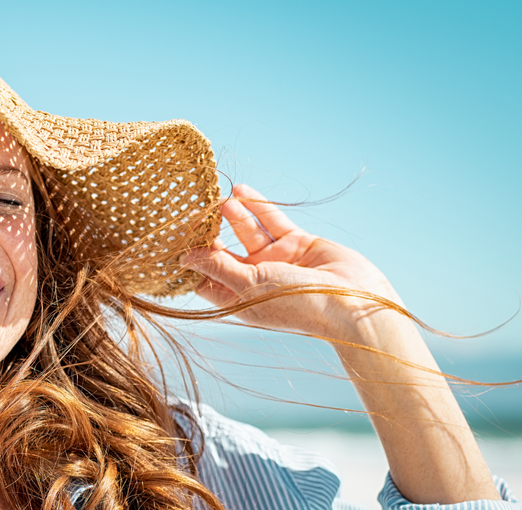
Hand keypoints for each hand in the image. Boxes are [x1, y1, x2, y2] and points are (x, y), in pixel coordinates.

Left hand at [184, 184, 400, 342]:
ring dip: (232, 216)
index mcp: (239, 298)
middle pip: (223, 252)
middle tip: (192, 212)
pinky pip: (271, 221)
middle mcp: (254, 279)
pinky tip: (240, 191)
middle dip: (208, 233)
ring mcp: (275, 260)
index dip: (190, 259)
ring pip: (247, 233)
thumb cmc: (296, 303)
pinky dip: (257, 206)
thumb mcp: (249, 284)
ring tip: (217, 201)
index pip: (205, 277)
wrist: (351, 301)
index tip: (173, 239)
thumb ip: (217, 267)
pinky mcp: (296, 242)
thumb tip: (184, 257)